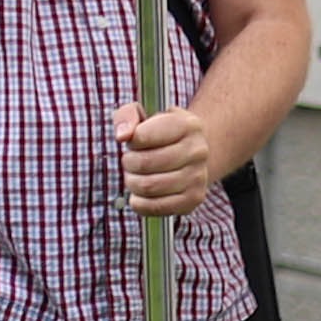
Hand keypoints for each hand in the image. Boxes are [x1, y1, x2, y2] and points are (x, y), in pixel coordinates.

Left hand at [115, 101, 213, 218]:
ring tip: (134, 175)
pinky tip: (139, 194)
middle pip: (145, 163)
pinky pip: (157, 207)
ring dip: (132, 182)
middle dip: (128, 163)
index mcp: (187, 124)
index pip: (144, 136)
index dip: (131, 141)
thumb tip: (122, 135)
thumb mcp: (144, 113)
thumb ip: (127, 116)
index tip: (133, 141)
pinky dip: (140, 203)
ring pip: (149, 186)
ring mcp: (198, 177)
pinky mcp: (193, 199)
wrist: (191, 153)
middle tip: (130, 160)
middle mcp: (197, 150)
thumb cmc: (161, 131)